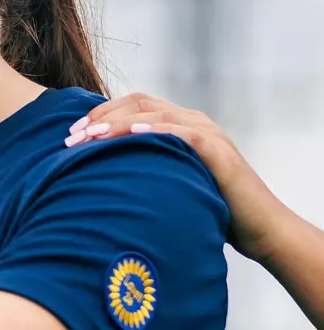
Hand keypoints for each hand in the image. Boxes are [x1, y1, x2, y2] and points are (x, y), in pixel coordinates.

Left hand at [64, 92, 285, 262]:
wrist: (259, 227)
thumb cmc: (210, 209)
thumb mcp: (169, 183)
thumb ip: (144, 171)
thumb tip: (99, 180)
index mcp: (178, 124)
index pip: (132, 105)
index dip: (98, 115)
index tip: (70, 134)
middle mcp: (192, 120)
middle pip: (137, 103)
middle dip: (100, 117)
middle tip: (71, 137)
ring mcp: (207, 132)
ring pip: (155, 114)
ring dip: (118, 124)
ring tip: (91, 137)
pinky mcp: (218, 151)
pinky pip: (184, 133)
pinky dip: (156, 131)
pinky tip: (132, 134)